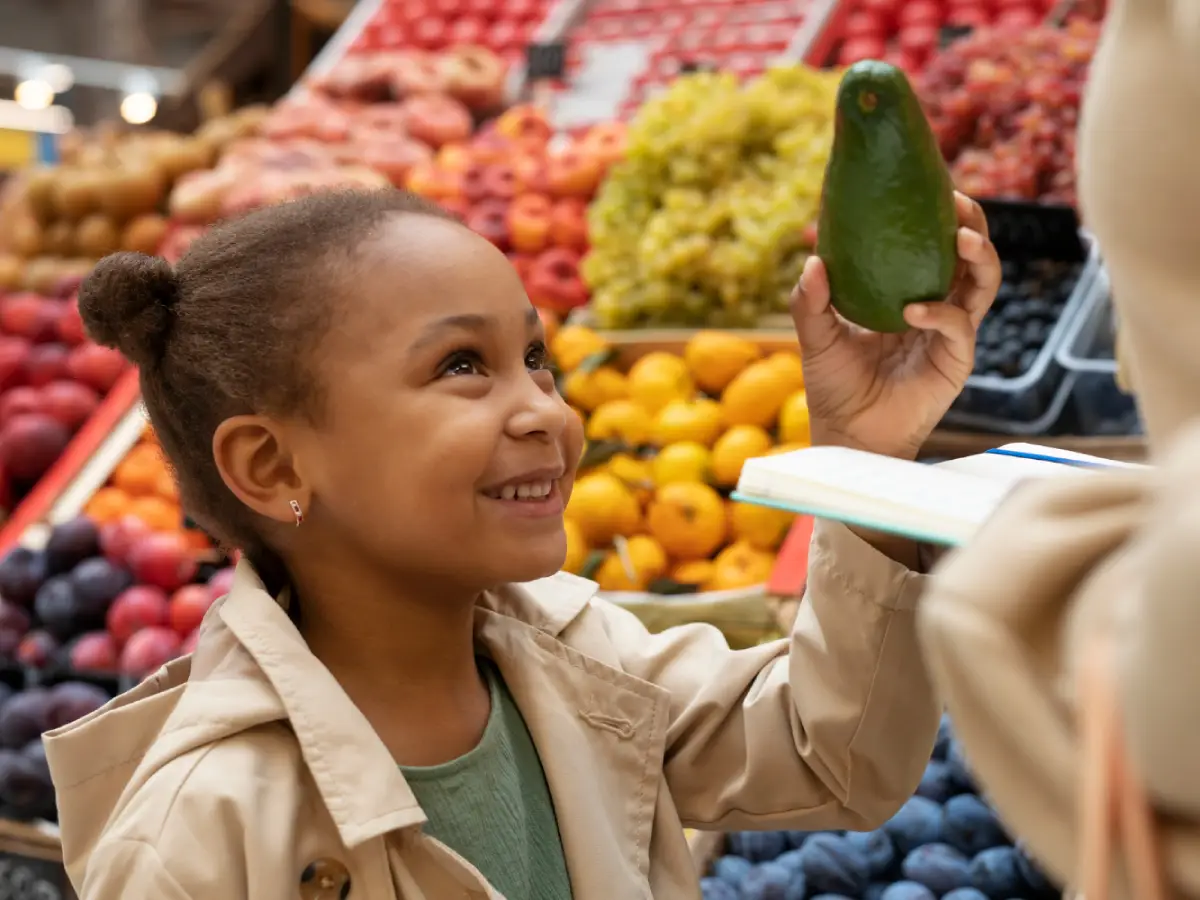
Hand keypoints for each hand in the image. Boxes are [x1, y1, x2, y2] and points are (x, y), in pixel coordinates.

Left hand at [790, 192, 1001, 459]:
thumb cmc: (834, 385)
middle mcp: (937, 307)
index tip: (931, 186)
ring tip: (961, 239)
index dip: (939, 215)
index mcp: (908, 291)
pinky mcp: (955, 361)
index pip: (933, 245)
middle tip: (957, 203)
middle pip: (971, 255)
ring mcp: (950, 333)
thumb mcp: (815, 337)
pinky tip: (914, 310)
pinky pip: (959, 327)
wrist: (847, 433)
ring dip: (979, 257)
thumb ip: (810, 301)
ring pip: (983, 284)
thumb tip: (814, 260)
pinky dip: (941, 313)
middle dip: (972, 224)